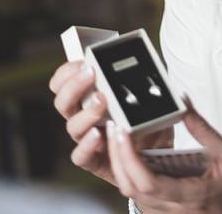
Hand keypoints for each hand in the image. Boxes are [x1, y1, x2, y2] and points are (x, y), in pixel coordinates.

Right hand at [49, 61, 171, 186]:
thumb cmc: (148, 119)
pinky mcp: (94, 161)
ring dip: (86, 112)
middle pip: (62, 101)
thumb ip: (138, 78)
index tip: (83, 62)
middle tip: (92, 73)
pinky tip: (98, 134)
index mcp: (87, 99)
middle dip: (74, 85)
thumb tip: (143, 61)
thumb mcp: (145, 95)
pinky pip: (80, 156)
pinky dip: (86, 145)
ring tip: (103, 101)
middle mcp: (82, 118)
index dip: (67, 72)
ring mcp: (86, 140)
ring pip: (72, 126)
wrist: (159, 151)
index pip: (62, 83)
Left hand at [106, 99, 221, 213]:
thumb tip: (183, 102)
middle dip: (117, 156)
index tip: (123, 132)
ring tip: (120, 136)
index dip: (129, 158)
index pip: (148, 182)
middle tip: (115, 127)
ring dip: (122, 165)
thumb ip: (202, 129)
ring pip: (133, 194)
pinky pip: (143, 196)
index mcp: (192, 196)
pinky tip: (133, 154)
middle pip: (131, 187)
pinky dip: (133, 174)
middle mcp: (177, 210)